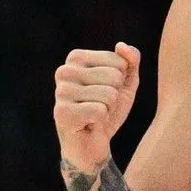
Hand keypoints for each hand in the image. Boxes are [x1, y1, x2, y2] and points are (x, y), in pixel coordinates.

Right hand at [53, 42, 140, 170]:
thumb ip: (130, 61)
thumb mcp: (125, 82)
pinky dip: (101, 120)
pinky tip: (89, 123)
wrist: (93, 144)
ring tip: (94, 115)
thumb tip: (121, 45)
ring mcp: (60, 92)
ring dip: (108, 109)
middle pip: (114, 77)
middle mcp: (64, 71)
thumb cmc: (108, 109)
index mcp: (76, 58)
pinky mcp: (61, 113)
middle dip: (115, 96)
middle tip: (101, 106)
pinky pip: (99, 110)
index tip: (106, 91)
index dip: (120, 81)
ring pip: (108, 94)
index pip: (119, 61)